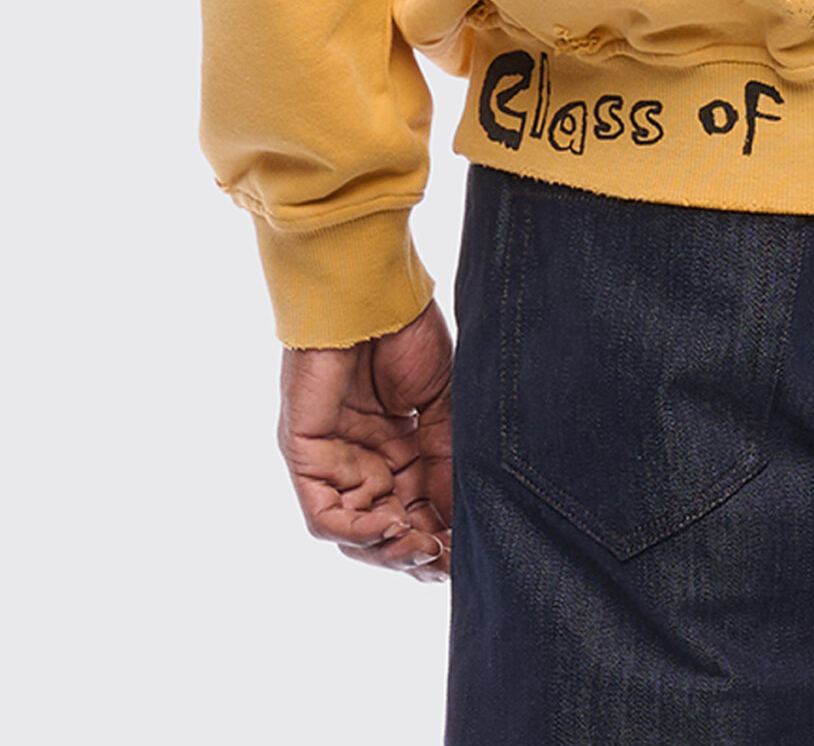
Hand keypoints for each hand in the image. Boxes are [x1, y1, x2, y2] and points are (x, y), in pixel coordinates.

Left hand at [278, 299, 454, 580]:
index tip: (466, 554)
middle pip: (385, 530)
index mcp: (396, 448)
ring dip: (388, 550)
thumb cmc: (406, 334)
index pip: (416, 509)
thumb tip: (459, 522)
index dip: (440, 537)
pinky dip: (357, 531)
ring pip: (353, 534)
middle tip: (445, 562)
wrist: (371, 293)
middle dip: (416, 552)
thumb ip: (445, 463)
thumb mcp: (441, 406)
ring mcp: (331, 461)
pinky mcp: (304, 456)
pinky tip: (391, 526)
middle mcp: (361, 461)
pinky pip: (323, 516)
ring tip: (424, 548)